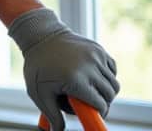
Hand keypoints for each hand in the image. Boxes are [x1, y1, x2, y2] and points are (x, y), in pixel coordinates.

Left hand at [8, 8, 118, 130]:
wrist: (40, 36)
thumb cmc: (37, 66)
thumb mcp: (39, 92)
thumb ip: (52, 114)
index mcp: (75, 80)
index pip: (100, 104)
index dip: (98, 113)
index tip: (92, 114)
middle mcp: (89, 67)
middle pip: (109, 95)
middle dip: (102, 102)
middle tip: (89, 102)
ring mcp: (96, 56)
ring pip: (113, 83)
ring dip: (105, 90)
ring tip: (89, 89)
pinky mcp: (99, 49)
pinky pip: (112, 69)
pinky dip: (107, 76)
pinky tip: (93, 77)